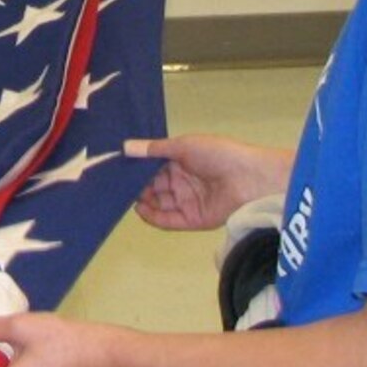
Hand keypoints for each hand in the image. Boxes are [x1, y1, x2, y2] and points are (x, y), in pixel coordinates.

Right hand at [127, 134, 292, 231]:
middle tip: (116, 185)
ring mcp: (188, 201)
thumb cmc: (218, 155)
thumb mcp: (184, 146)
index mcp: (182, 160)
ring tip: (124, 197)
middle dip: (137, 185)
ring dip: (143, 201)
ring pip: (159, 203)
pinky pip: (169, 220)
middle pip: (154, 186)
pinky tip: (140, 209)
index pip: (154, 166)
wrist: (250, 178)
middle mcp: (183, 181)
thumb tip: (125, 146)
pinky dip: (154, 216)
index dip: (137, 168)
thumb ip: (154, 150)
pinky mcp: (193, 219)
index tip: (117, 168)